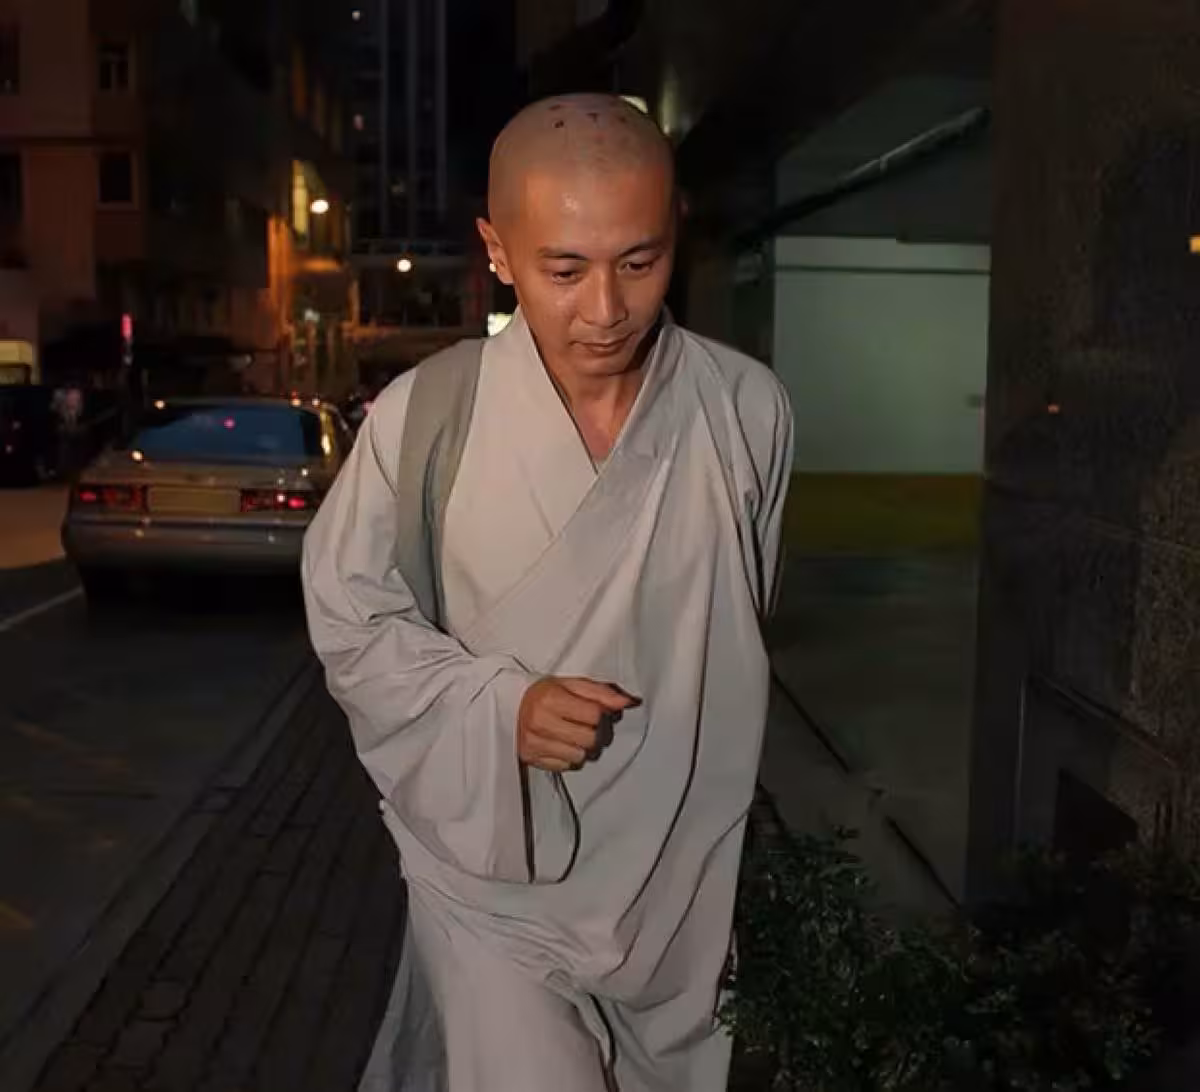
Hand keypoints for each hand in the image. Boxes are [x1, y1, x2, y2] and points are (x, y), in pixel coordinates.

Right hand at [517, 677, 636, 772]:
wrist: (510, 706)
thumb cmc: (545, 694)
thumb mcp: (572, 685)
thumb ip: (601, 693)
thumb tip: (628, 702)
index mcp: (551, 698)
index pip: (595, 715)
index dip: (603, 715)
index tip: (598, 712)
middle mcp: (541, 722)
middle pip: (590, 739)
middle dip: (596, 733)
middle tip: (589, 726)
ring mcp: (534, 743)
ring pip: (580, 756)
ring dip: (584, 748)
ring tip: (575, 735)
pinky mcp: (532, 758)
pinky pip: (566, 766)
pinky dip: (570, 757)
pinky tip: (563, 744)